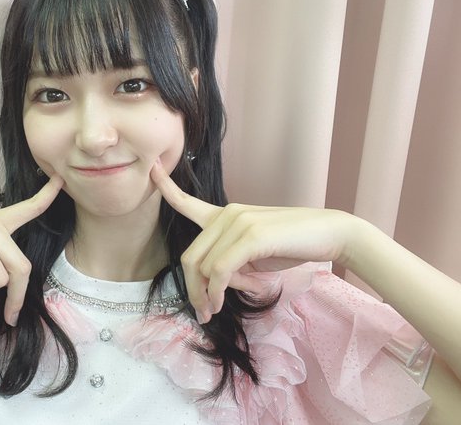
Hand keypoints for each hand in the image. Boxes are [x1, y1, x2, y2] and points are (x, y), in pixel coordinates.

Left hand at [151, 161, 361, 323]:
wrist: (330, 234)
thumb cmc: (292, 245)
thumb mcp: (254, 258)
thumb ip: (231, 264)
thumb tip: (216, 284)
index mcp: (225, 215)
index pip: (188, 201)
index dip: (166, 187)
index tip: (152, 170)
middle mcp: (227, 214)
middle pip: (190, 256)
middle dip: (191, 289)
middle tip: (202, 312)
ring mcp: (238, 221)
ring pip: (203, 265)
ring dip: (206, 294)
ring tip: (216, 310)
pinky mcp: (251, 235)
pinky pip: (221, 268)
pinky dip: (217, 290)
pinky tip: (220, 302)